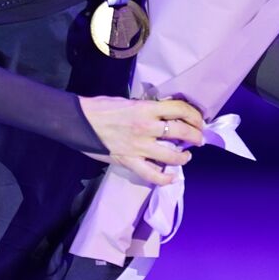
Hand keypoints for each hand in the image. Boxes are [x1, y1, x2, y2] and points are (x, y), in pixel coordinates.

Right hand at [78, 95, 205, 185]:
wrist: (78, 120)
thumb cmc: (102, 107)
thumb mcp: (131, 102)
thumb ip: (149, 108)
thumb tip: (166, 113)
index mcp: (147, 108)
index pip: (180, 109)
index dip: (195, 115)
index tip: (199, 120)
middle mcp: (147, 127)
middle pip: (181, 131)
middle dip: (196, 135)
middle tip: (200, 138)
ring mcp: (138, 146)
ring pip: (171, 155)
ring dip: (184, 156)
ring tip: (187, 156)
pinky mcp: (128, 161)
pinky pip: (151, 174)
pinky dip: (164, 178)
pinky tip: (172, 177)